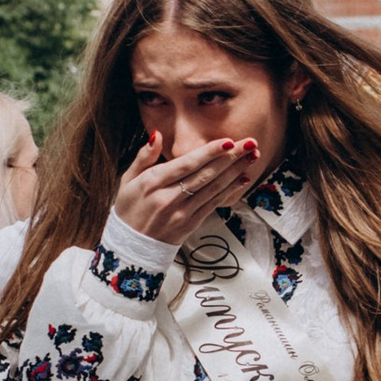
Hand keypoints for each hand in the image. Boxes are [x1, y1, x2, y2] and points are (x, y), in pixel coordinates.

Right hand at [114, 132, 258, 245]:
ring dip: (236, 171)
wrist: (131, 246)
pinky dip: (230, 190)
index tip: (228, 141)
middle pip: (205, 174)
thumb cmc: (129, 209)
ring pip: (214, 188)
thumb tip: (157, 134)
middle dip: (231, 158)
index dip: (209, 152)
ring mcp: (182, 213)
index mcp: (152, 183)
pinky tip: (243, 178)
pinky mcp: (191, 224)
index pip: (186, 164)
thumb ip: (144, 156)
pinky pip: (214, 203)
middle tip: (250, 143)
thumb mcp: (128, 179)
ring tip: (252, 156)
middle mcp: (169, 198)